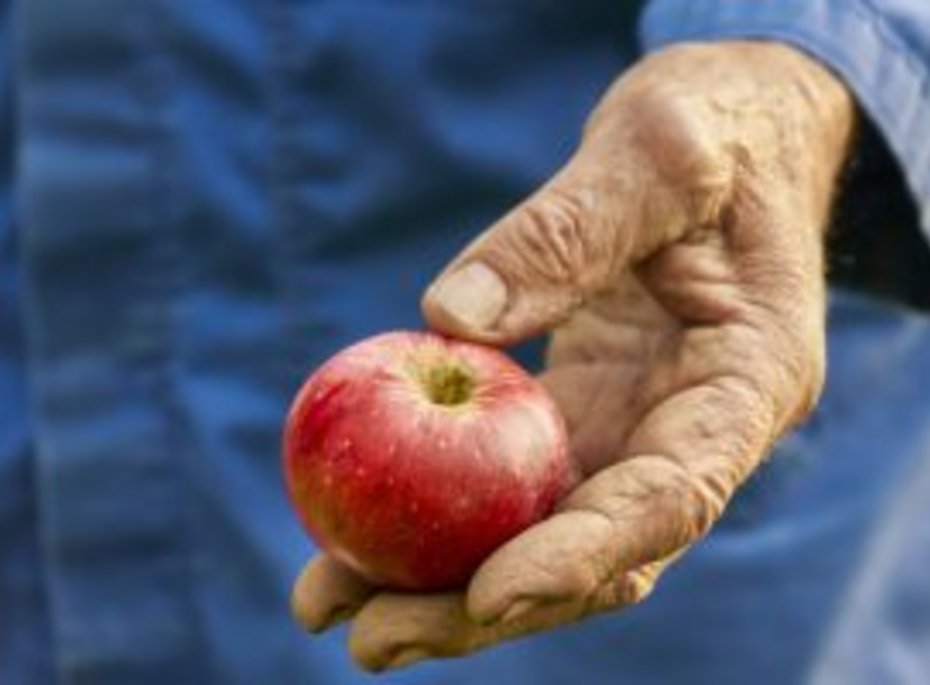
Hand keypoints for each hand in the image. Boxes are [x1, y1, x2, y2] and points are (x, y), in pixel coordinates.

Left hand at [291, 41, 854, 670]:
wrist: (724, 140)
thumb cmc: (716, 131)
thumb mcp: (658, 152)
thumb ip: (569, 229)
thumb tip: (445, 322)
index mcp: (746, 384)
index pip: (670, 498)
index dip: (580, 557)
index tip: (483, 596)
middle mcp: (690, 431)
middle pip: (594, 553)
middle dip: (485, 608)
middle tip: (370, 640)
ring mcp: (632, 429)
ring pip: (542, 532)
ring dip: (443, 581)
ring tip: (331, 607)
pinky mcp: (581, 413)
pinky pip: (511, 478)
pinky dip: (441, 511)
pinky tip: (356, 529)